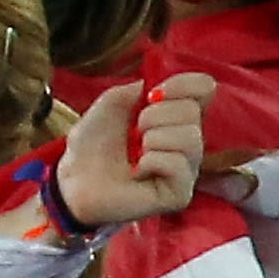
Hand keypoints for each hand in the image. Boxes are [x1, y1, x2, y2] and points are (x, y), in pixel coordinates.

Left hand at [54, 69, 213, 229]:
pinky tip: (138, 171)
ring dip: (153, 139)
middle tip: (134, 132)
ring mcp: (186, 168)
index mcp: (175, 115)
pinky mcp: (180, 192)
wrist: (74, 180)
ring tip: (136, 153)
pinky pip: (178, 164)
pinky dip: (152, 161)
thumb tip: (160, 85)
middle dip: (154, 116)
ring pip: (190, 138)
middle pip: (192, 111)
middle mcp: (187, 140)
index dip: (184, 84)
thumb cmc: (93, 145)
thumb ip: (138, 88)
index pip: (204, 88)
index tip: (153, 93)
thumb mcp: (111, 104)